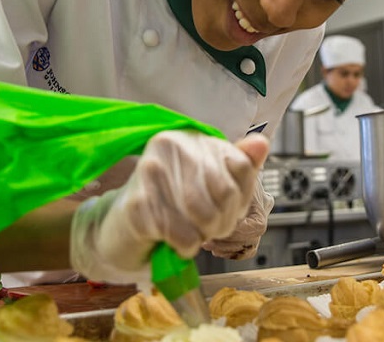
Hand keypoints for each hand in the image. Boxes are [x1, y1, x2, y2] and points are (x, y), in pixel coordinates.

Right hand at [69, 131, 267, 282]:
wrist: (122, 228)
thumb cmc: (170, 204)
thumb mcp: (209, 182)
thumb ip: (238, 165)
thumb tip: (261, 142)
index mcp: (192, 137)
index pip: (242, 167)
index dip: (240, 199)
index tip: (225, 210)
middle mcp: (171, 146)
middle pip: (224, 192)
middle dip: (222, 222)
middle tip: (207, 230)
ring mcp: (150, 172)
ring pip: (204, 215)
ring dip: (203, 236)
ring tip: (191, 235)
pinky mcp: (137, 203)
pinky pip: (181, 234)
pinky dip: (184, 247)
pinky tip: (172, 241)